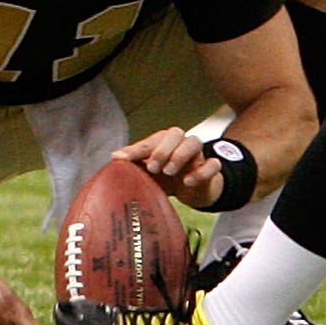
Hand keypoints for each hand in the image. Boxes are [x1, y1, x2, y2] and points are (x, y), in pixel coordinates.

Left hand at [114, 126, 230, 208]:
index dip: (135, 150)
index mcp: (164, 142)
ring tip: (169, 171)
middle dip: (162, 149)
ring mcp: (198, 155)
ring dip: (180, 155)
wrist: (194, 191)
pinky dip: (201, 171)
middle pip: (176, 133)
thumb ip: (134, 166)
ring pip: (195, 142)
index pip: (149, 142)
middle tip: (152, 167)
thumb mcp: (149, 174)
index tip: (120, 159)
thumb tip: (113, 159)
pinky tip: (188, 182)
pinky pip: (213, 164)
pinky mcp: (212, 170)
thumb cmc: (167, 178)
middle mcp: (181, 144)